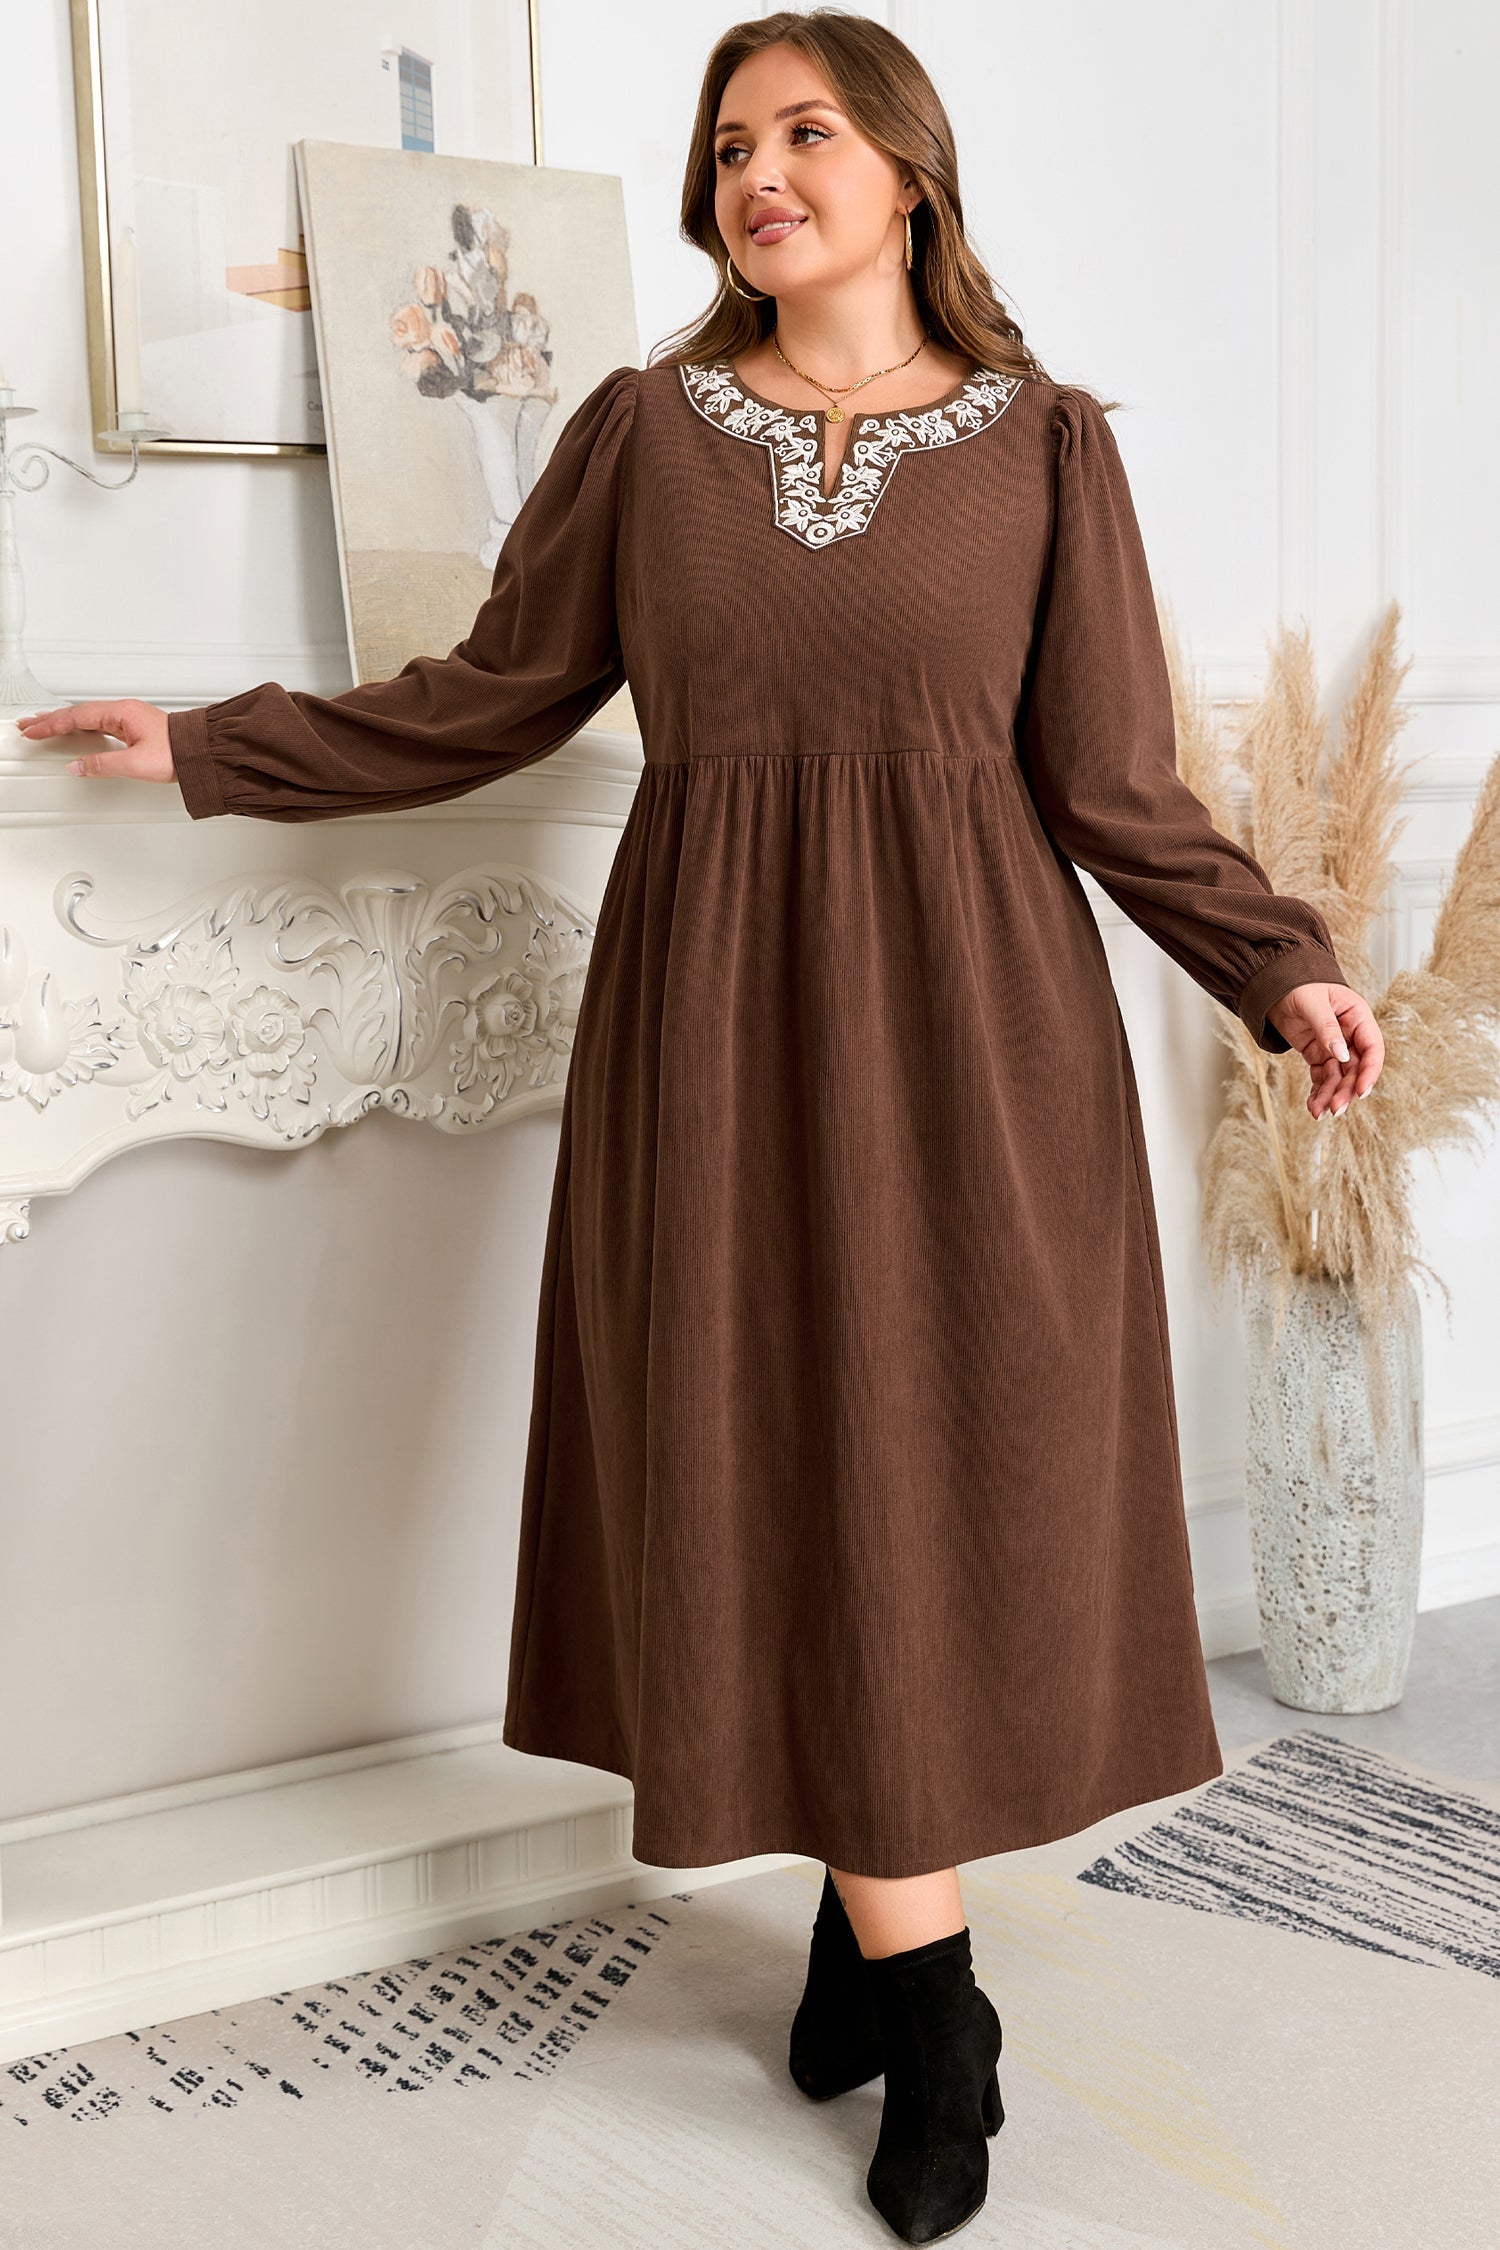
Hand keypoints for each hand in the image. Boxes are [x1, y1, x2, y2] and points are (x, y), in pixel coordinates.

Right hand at [14, 700, 175, 783]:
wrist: (203, 753)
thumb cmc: (179, 752)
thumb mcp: (135, 764)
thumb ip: (102, 764)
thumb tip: (77, 766)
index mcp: (121, 713)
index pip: (76, 717)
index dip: (52, 724)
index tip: (34, 730)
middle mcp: (123, 711)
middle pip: (77, 713)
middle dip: (51, 719)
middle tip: (29, 726)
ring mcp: (128, 718)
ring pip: (87, 717)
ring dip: (64, 722)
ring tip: (44, 726)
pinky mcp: (133, 727)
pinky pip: (98, 723)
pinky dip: (80, 726)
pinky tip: (74, 731)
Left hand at [1266, 982, 1383, 1119]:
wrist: (1274, 985)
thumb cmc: (1298, 984)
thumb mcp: (1313, 1002)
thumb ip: (1327, 1028)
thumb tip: (1342, 1055)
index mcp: (1358, 1016)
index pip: (1372, 1048)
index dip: (1370, 1071)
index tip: (1362, 1091)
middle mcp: (1350, 1034)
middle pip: (1355, 1068)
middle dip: (1347, 1090)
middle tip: (1336, 1109)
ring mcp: (1334, 1046)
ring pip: (1339, 1077)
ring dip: (1331, 1095)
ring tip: (1319, 1112)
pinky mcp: (1318, 1054)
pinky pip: (1322, 1077)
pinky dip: (1318, 1092)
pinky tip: (1312, 1106)